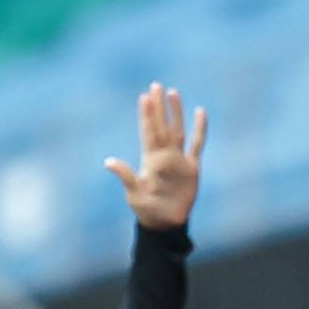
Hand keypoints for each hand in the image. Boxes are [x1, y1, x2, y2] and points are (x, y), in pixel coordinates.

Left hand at [104, 82, 206, 231]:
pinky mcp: (191, 168)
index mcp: (150, 160)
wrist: (165, 223)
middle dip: (158, 106)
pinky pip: (197, 144)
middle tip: (155, 85)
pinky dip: (200, 129)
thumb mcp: (134, 194)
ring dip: (175, 112)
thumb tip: (108, 162)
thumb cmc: (147, 211)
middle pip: (162, 125)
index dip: (147, 115)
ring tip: (172, 92)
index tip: (144, 97)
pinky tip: (200, 112)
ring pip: (178, 130)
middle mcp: (164, 156)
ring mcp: (178, 160)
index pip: (149, 132)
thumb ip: (125, 176)